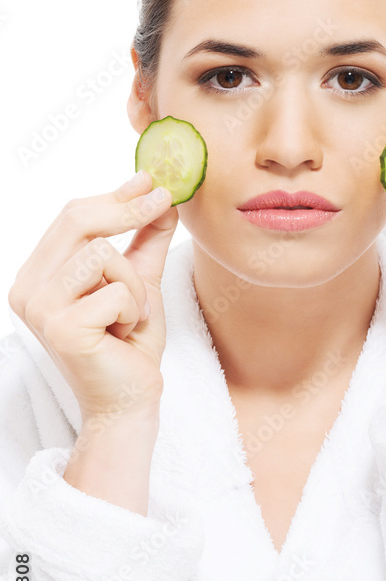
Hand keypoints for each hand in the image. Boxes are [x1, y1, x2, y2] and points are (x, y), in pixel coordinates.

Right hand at [8, 171, 178, 423]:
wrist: (130, 400)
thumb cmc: (129, 345)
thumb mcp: (140, 281)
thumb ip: (144, 240)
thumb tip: (158, 194)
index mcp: (38, 275)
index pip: (71, 217)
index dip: (113, 195)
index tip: (149, 180)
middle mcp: (28, 289)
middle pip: (79, 222)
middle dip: (128, 210)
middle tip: (163, 201)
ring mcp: (40, 309)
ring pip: (104, 255)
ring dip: (135, 284)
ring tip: (130, 316)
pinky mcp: (62, 328)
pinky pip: (116, 290)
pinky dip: (135, 309)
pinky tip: (124, 334)